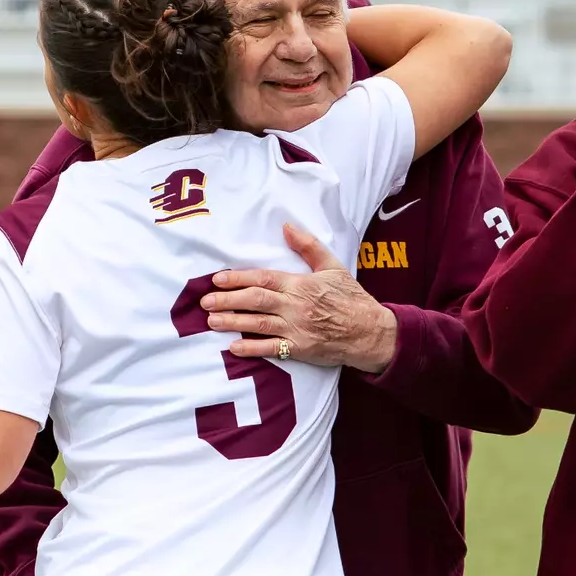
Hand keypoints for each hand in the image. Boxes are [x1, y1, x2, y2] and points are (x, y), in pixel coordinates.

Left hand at [201, 223, 397, 373]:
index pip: (263, 278)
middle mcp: (295, 305)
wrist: (370, 331)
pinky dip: (251, 349)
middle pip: (255, 300)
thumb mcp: (332, 266)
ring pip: (258, 324)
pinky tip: (233, 347)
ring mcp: (296, 328)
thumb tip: (287, 226)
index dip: (238, 278)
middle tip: (205, 301)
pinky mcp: (299, 349)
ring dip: (232, 322)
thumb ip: (308, 246)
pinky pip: (271, 349)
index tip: (217, 278)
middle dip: (227, 300)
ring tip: (211, 321)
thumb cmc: (350, 297)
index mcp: (300, 283)